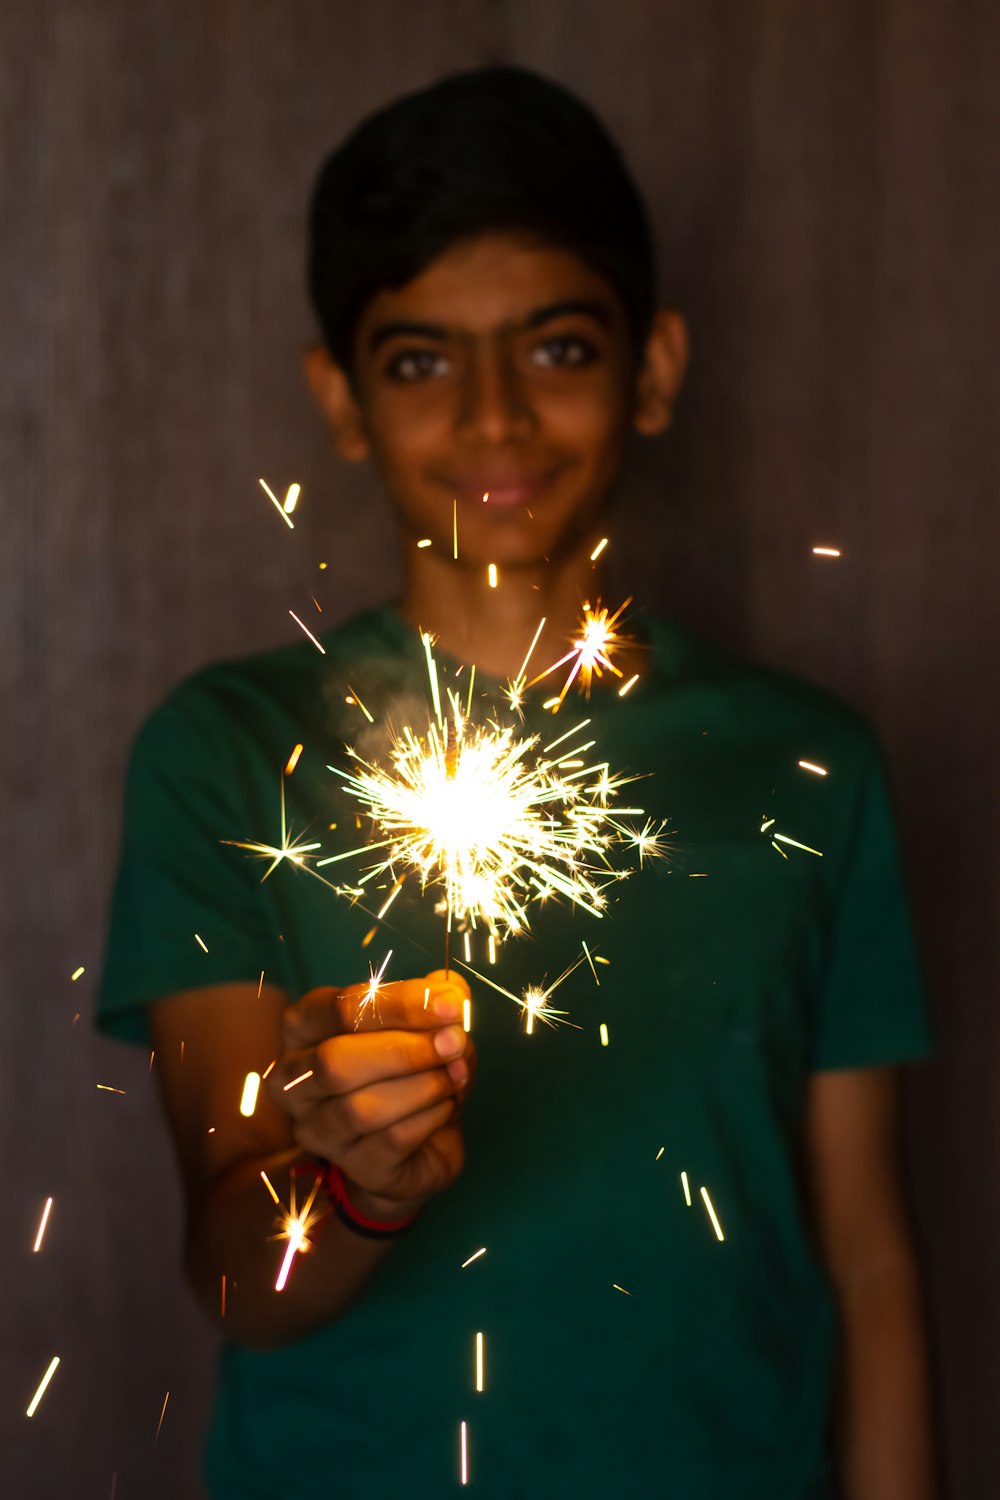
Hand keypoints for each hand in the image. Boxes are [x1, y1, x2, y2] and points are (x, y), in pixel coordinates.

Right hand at [269, 970, 473, 1218]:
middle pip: (336, 1061)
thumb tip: (449, 991)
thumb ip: (435, 999)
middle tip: (455, 1043)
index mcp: (304, 1028)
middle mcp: (295, 1080)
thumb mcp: (425, 1024)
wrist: (419, 1144)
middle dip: (406, 1050)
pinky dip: (430, 1117)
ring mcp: (317, 1129)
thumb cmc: (410, 1069)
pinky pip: (391, 1141)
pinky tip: (448, 1105)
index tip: (450, 1005)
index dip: (398, 1004)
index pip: (339, 1008)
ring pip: (362, 1108)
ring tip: (456, 1075)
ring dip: (423, 1086)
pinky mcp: (353, 1166)